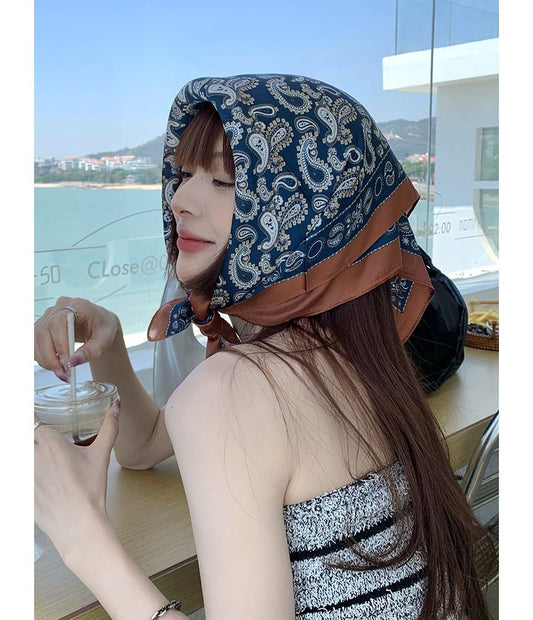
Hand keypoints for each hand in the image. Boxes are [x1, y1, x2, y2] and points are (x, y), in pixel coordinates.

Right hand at [34, 297, 118, 381]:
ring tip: (61, 373)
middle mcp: (58, 308)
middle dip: (51, 357)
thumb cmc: (103, 328)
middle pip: (43, 332)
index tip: (67, 363)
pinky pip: (35, 343)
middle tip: (63, 374)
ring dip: (45, 359)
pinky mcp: (42, 326)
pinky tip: (55, 365)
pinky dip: (42, 357)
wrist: (99, 324)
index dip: (59, 344)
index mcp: (77, 305)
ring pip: (36, 339)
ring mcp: (48, 316)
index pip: (58, 323)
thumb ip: (91, 351)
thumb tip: (73, 362)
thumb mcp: (105, 340)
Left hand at [34, 399, 119, 560]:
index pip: (40, 426)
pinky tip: (40, 484)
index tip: (52, 437)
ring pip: (20, 457)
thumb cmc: (89, 490)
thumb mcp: (101, 456)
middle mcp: (33, 456)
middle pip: (27, 439)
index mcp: (51, 444)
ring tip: (46, 470)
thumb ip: (109, 427)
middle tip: (51, 456)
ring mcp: (23, 474)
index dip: (47, 432)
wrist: (78, 524)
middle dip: (36, 445)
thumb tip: (116, 405)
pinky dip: (28, 478)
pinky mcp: (18, 491)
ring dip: (31, 459)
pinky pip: (16, 476)